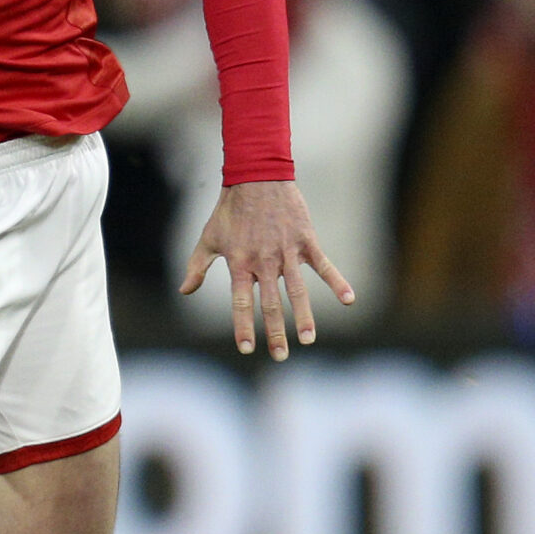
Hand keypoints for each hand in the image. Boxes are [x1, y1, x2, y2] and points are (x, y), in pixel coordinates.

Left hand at [180, 179, 353, 359]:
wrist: (256, 177)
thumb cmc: (229, 211)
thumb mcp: (208, 239)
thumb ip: (197, 267)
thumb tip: (185, 291)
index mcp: (239, 263)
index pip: (241, 303)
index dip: (243, 327)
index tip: (247, 349)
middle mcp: (264, 261)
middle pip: (271, 304)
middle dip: (276, 332)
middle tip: (281, 356)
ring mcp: (287, 252)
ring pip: (297, 291)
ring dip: (305, 316)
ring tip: (309, 339)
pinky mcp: (306, 241)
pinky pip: (324, 266)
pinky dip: (337, 281)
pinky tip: (349, 300)